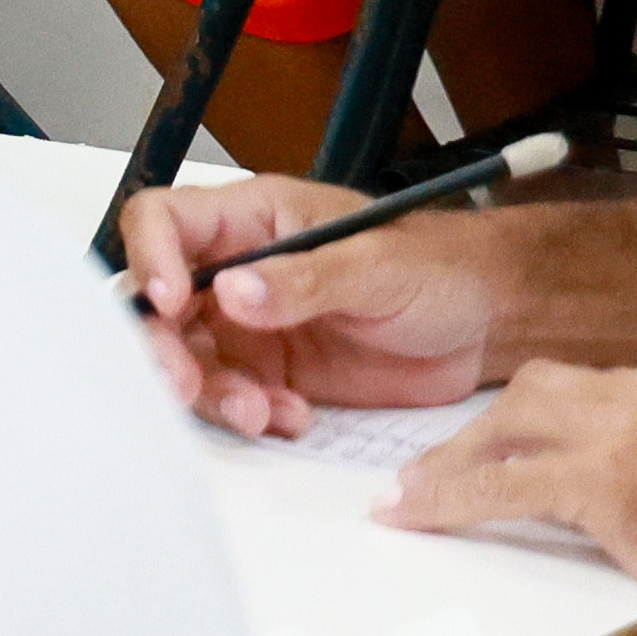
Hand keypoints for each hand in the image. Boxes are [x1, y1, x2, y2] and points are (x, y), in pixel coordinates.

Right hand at [117, 172, 500, 438]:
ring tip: (260, 413)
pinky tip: (293, 417)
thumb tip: (232, 290)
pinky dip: (251, 415)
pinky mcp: (270, 372)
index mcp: (252, 218)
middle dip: (164, 347)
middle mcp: (235, 268)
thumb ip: (305, 279)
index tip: (171, 304)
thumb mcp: (376, 264)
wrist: (486, 323)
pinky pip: (232, 397)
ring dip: (210, 392)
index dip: (150, 258)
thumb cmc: (436, 266)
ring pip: (187, 357)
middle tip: (186, 384)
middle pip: (158, 302)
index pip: (164, 220)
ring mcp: (248, 325)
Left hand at [387, 358, 636, 629]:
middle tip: (473, 452)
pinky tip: (412, 515)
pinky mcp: (591, 482)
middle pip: (550, 393)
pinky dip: (448, 500)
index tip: (568, 439)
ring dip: (462, 456)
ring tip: (421, 484)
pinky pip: (497, 487)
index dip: (586, 418)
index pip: (623, 391)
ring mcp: (616, 434)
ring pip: (511, 427)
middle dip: (506, 424)